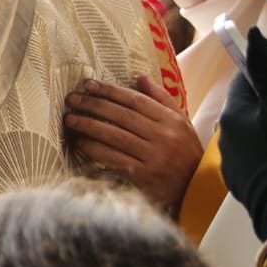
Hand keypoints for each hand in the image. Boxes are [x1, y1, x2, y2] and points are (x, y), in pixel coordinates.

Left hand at [64, 71, 202, 213]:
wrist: (196, 189)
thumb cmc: (185, 152)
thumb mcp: (181, 123)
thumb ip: (161, 99)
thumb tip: (139, 77)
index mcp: (172, 121)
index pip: (136, 100)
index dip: (110, 91)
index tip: (89, 85)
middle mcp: (164, 137)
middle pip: (122, 116)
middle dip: (93, 105)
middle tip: (72, 99)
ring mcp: (154, 157)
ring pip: (115, 136)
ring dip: (89, 126)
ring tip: (70, 119)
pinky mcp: (144, 176)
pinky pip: (113, 158)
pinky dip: (95, 149)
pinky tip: (80, 143)